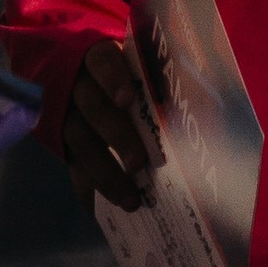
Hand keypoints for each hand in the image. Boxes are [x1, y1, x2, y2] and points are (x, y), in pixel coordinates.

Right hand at [61, 38, 151, 217]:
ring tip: (131, 200)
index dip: (113, 80)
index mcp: (97, 55)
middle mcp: (76, 82)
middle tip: (139, 163)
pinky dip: (85, 188)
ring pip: (79, 141)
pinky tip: (98, 211)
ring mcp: (64, 111)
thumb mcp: (135, 64)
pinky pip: (71, 164)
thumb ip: (158, 81)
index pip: (103, 63)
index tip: (128, 100)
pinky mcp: (59, 138)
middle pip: (92, 106)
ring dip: (105, 173)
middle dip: (116, 135)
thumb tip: (207, 106)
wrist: (73, 70)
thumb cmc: (125, 69)